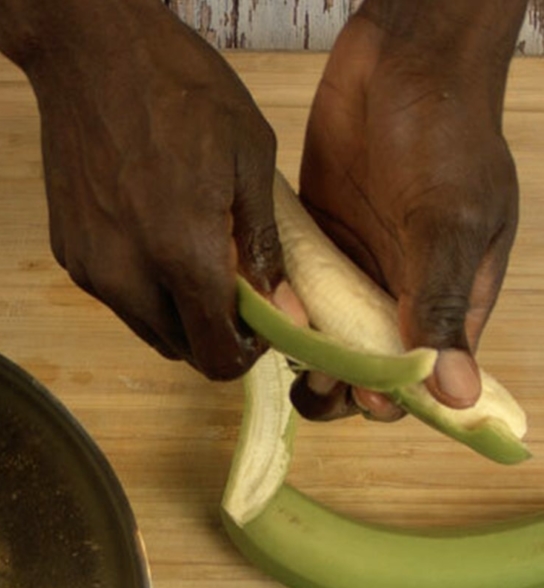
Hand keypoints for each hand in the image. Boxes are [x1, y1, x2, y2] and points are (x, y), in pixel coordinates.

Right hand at [0, 0, 281, 379]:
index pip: (216, 355)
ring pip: (147, 329)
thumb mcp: (249, 156)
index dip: (245, 354)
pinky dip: (144, 289)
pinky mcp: (69, 255)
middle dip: (213, 334)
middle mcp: (129, 277)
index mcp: (182, 254)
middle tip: (232, 290)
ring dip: (179, 315)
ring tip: (193, 260)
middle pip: (181, 351)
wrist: (89, 52)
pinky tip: (152, 237)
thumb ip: (265, 246)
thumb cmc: (180, 89)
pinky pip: (117, 298)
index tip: (259, 326)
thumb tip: (281, 307)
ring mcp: (91, 269)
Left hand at [292, 1, 522, 420]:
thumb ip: (441, 308)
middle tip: (309, 380)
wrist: (401, 63)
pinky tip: (259, 313)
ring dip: (301, 353)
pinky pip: (294, 294)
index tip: (360, 397)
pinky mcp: (316, 247)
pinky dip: (279, 309)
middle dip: (336, 385)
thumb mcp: (447, 225)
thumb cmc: (444, 137)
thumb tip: (455, 394)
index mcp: (446, 303)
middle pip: (362, 367)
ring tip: (282, 348)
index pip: (417, 377)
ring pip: (322, 337)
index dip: (389, 398)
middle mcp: (397, 296)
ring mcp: (354, 272)